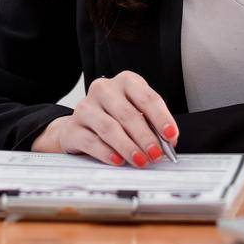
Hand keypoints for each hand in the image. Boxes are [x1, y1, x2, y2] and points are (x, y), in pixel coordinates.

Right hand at [31, 71, 178, 166]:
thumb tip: (167, 143)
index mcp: (126, 82)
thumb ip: (151, 125)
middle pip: (128, 114)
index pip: (147, 98)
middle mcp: (104, 89)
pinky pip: (91, 141)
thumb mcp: (136, 113)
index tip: (171, 135)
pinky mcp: (73, 127)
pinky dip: (107, 153)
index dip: (161, 118)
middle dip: (145, 137)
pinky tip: (118, 161)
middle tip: (156, 154)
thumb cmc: (115, 117)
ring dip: (128, 147)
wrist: (81, 124)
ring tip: (140, 160)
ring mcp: (86, 107)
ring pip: (109, 128)